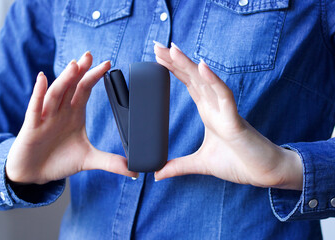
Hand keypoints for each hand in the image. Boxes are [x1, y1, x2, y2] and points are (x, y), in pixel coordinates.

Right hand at [6, 52, 137, 184]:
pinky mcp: (31, 128)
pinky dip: (38, 93)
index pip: (85, 90)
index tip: (107, 64)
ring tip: (74, 65)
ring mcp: (45, 118)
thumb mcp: (88, 160)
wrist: (33, 174)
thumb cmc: (58, 160)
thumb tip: (134, 171)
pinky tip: (42, 78)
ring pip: (55, 94)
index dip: (94, 77)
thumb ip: (110, 162)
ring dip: (64, 79)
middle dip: (79, 70)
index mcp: (74, 114)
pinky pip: (35, 108)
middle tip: (89, 55)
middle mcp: (60, 111)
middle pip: (71, 86)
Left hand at [153, 42, 302, 189]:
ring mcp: (224, 110)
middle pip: (192, 78)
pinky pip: (224, 95)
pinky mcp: (234, 120)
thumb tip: (156, 174)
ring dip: (189, 65)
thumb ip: (178, 166)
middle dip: (174, 61)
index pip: (188, 84)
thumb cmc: (238, 162)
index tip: (157, 57)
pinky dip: (213, 81)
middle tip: (157, 45)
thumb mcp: (200, 164)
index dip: (173, 69)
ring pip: (205, 82)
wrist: (264, 173)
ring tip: (172, 50)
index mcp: (207, 111)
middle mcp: (214, 106)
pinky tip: (202, 67)